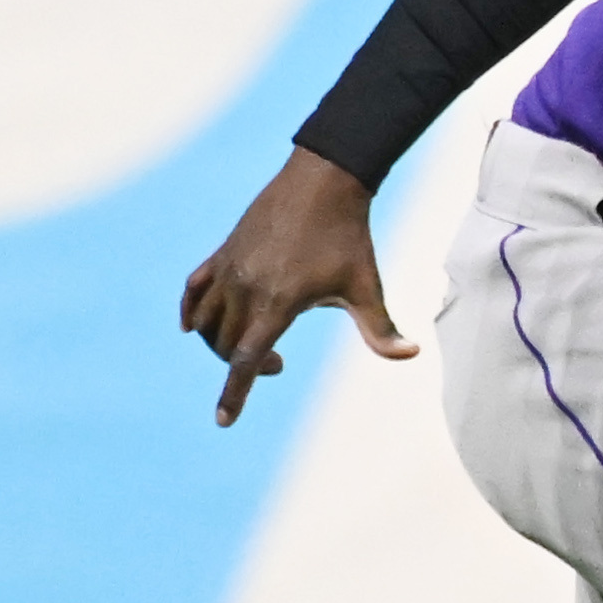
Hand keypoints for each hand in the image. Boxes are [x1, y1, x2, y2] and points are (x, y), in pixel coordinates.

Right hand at [179, 147, 417, 426]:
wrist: (324, 181)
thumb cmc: (348, 236)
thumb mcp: (366, 285)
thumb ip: (381, 328)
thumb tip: (410, 354)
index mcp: (277, 302)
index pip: (245, 360)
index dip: (234, 394)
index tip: (224, 421)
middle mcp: (245, 287)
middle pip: (225, 346)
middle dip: (242, 368)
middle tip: (277, 363)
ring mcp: (230, 268)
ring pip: (207, 322)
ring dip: (221, 344)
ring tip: (251, 343)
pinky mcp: (224, 251)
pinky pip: (195, 289)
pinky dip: (191, 312)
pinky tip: (193, 327)